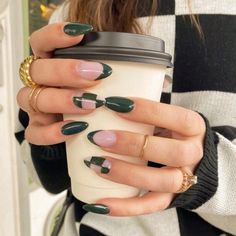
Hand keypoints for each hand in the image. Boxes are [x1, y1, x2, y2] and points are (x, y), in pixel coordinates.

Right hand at [17, 23, 111, 143]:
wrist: (87, 124)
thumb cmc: (96, 94)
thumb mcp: (100, 77)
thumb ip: (104, 65)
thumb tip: (130, 53)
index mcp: (50, 64)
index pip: (40, 42)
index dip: (55, 35)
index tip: (81, 33)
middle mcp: (39, 83)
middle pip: (38, 70)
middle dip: (65, 71)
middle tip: (95, 75)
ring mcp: (36, 107)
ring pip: (34, 99)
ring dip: (62, 100)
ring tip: (90, 104)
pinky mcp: (38, 128)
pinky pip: (35, 132)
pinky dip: (53, 132)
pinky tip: (75, 128)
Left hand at [83, 98, 205, 215]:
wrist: (189, 157)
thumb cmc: (169, 131)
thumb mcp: (165, 116)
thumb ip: (145, 110)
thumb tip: (104, 99)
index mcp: (193, 128)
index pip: (176, 118)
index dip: (146, 111)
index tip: (113, 104)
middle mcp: (193, 154)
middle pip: (171, 152)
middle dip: (132, 144)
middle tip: (99, 137)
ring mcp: (184, 179)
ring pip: (161, 181)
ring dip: (126, 174)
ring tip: (96, 165)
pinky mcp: (171, 197)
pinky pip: (151, 205)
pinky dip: (125, 206)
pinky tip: (100, 203)